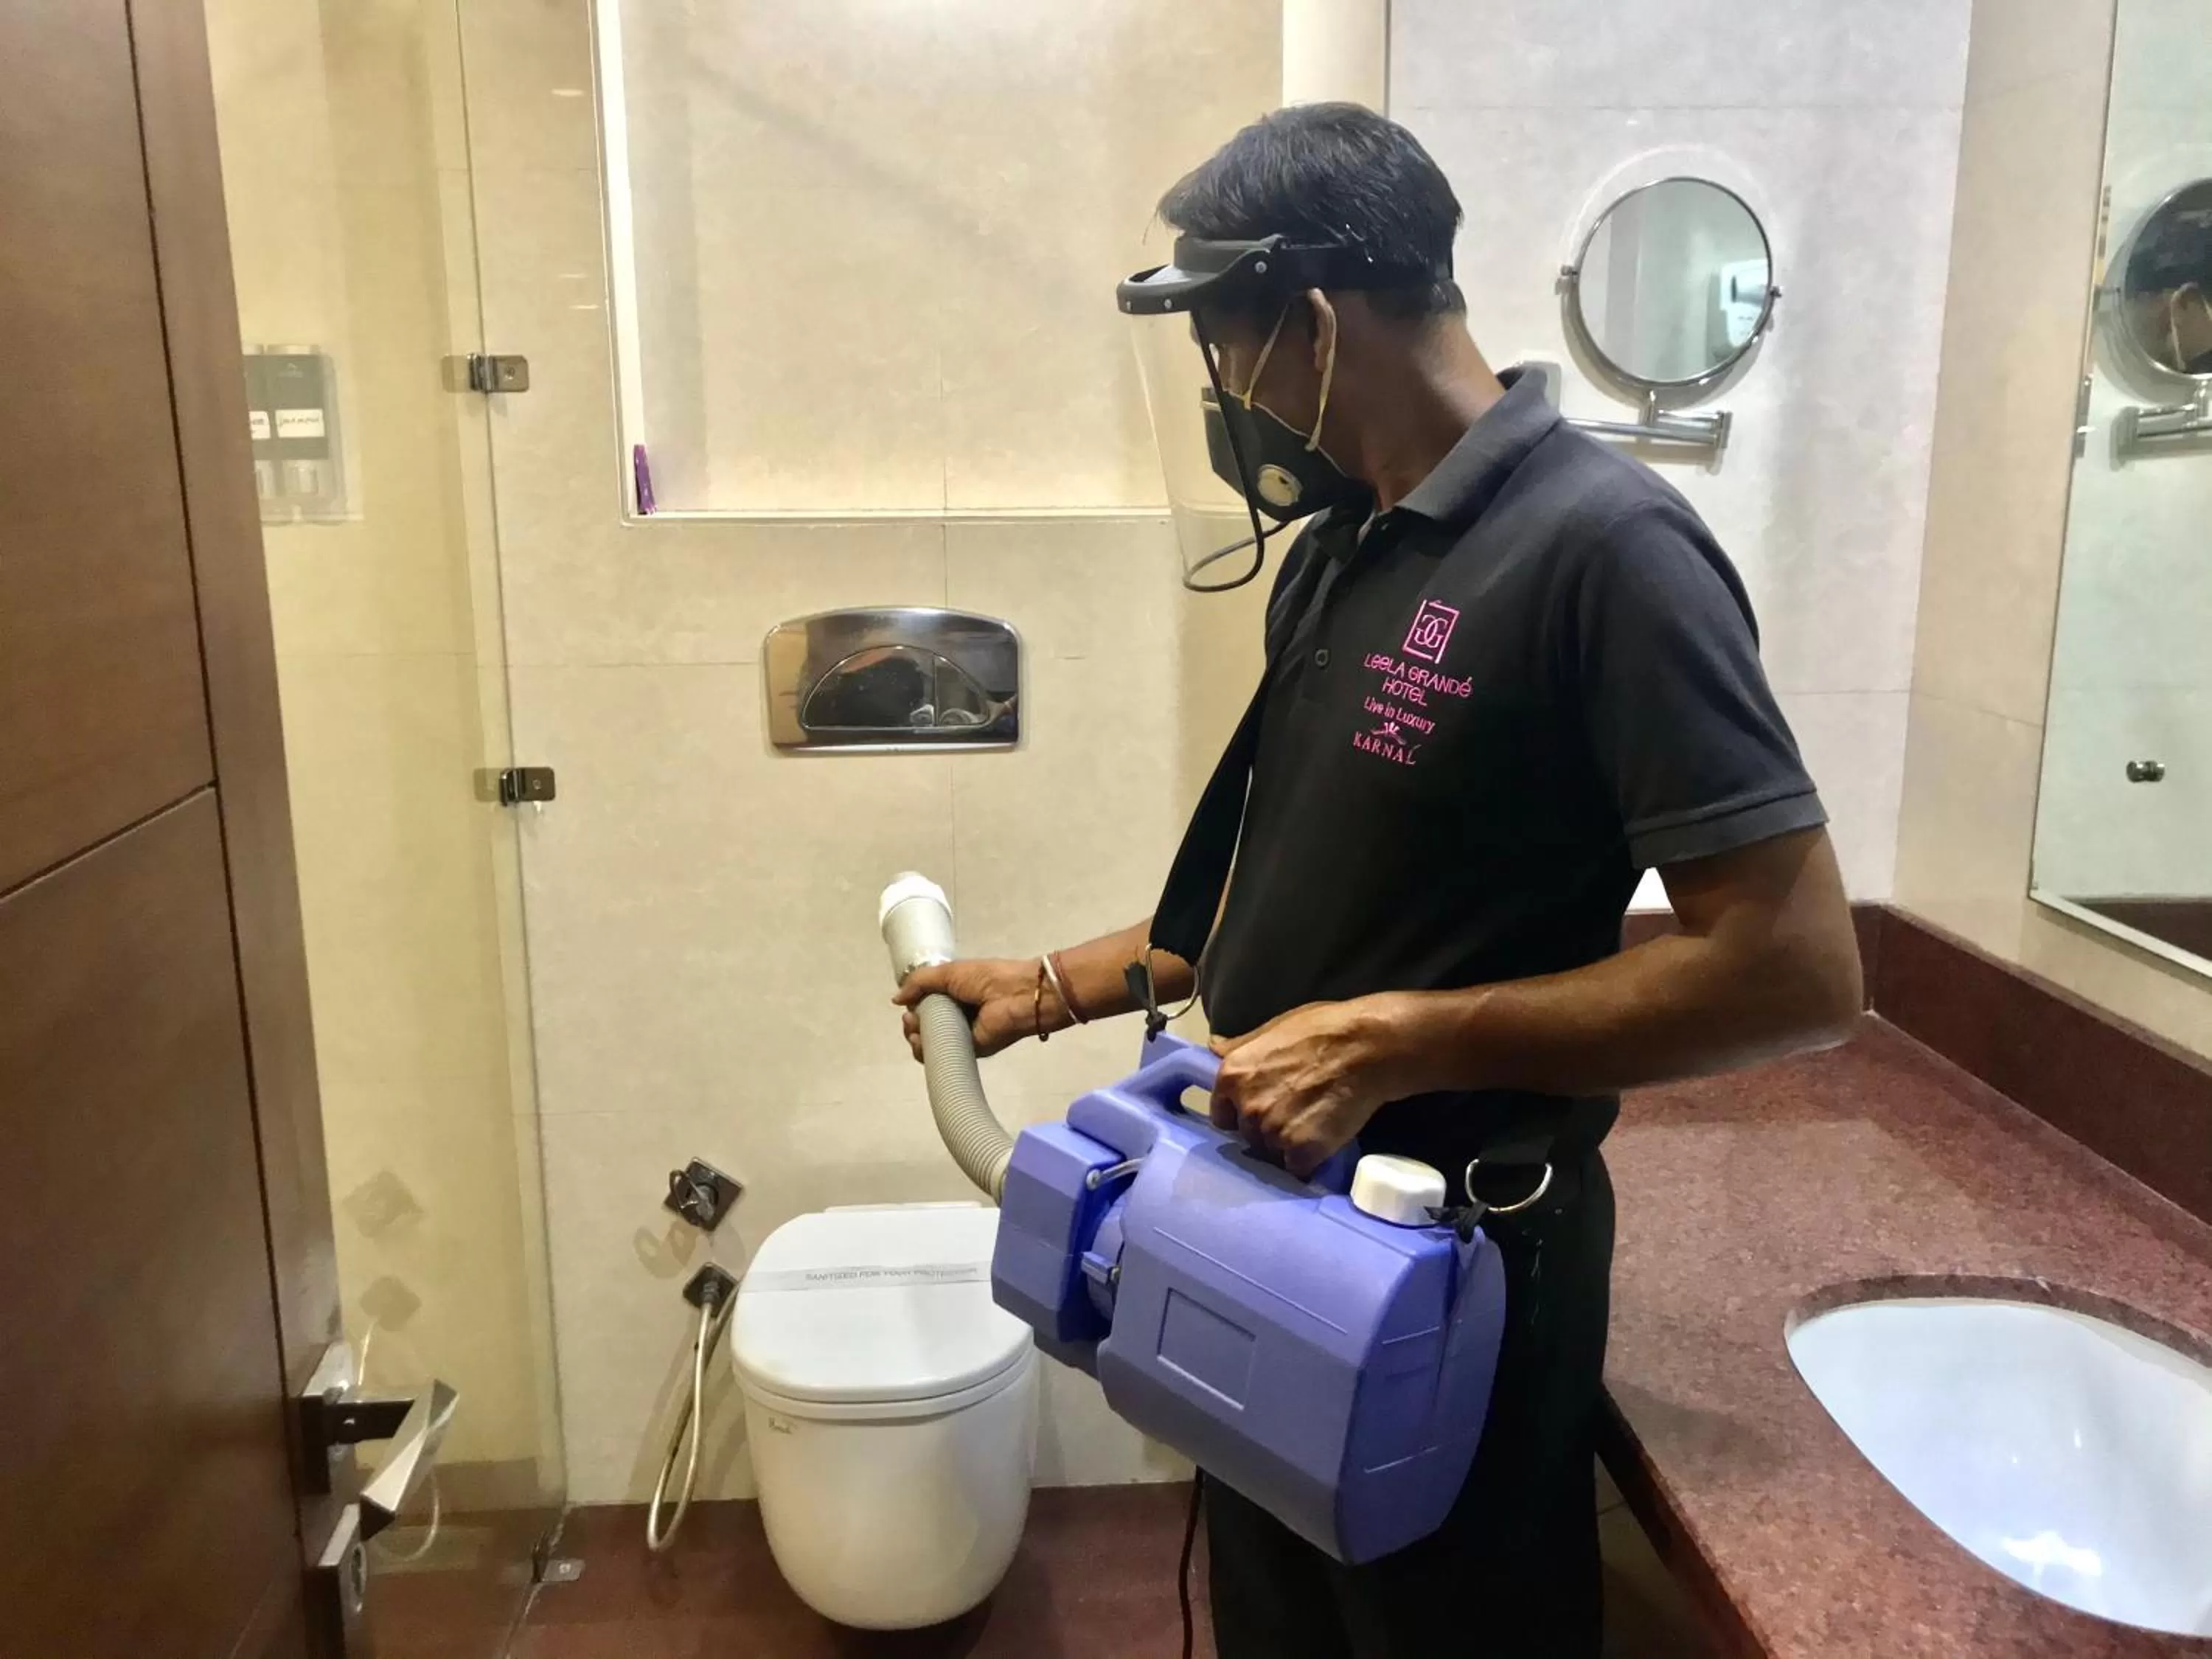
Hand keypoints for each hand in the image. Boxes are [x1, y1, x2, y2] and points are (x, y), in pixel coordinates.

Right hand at [893, 957, 1061, 1060]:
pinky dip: (925, 1052)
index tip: (907, 1005)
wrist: (1018, 996)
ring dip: (915, 1037)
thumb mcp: (949, 972)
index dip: (912, 1006)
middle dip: (911, 1024)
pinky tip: (921, 1041)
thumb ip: (920, 983)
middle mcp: (956, 1016)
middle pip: (923, 1026)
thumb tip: (896, 999)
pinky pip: (940, 1056)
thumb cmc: (988, 978)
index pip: (924, 1005)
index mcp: (953, 995)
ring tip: (915, 1027)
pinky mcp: (967, 1052)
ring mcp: (961, 1035)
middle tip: (911, 1018)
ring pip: (928, 1043)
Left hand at [1208, 997, 1401, 1177]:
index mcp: (1232, 1076)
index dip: (1241, 1115)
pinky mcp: (1301, 1152)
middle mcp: (1246, 1107)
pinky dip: (1309, 1162)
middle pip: (1248, 1136)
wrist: (1367, 1048)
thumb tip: (1214, 1046)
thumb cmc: (1324, 1029)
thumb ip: (1242, 1046)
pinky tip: (1323, 1144)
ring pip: (1272, 1154)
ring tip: (1313, 1127)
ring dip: (1288, 1148)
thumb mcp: (1274, 1027)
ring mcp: (1273, 1132)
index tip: (1261, 1111)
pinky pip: (1297, 1168)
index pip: (1222, 1115)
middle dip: (1266, 1130)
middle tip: (1295, 1115)